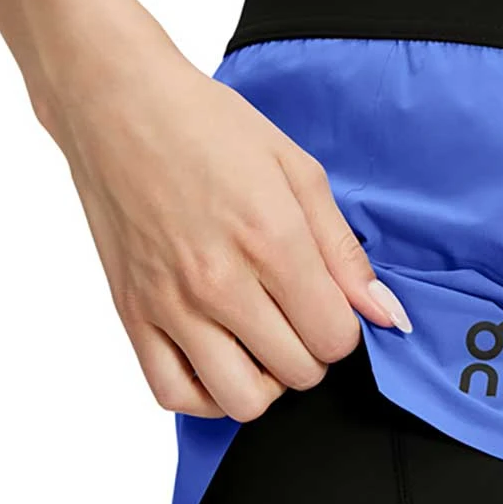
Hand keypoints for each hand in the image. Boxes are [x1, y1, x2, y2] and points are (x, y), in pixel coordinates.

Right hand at [39, 33, 411, 421]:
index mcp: (272, 241)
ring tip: (262, 345)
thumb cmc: (210, 127)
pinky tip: (220, 360)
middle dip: (312, 353)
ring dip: (265, 381)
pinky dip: (205, 394)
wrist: (117, 104)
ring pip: (241, 399)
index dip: (345, 330)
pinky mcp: (132, 313)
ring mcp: (171, 303)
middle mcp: (221, 282)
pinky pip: (173, 393)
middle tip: (299, 318)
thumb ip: (343, 251)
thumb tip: (385, 312)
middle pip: (297, 371)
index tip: (331, 307)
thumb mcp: (298, 171)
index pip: (335, 338)